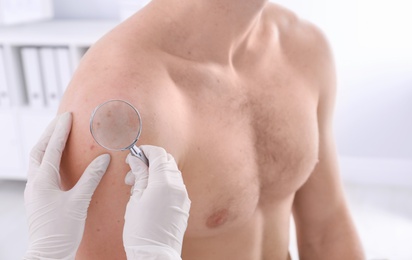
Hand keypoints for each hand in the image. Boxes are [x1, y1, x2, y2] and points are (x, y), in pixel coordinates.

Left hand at [24, 112, 110, 259]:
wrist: (48, 254)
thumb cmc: (61, 231)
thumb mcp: (79, 202)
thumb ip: (91, 178)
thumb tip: (103, 159)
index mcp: (43, 181)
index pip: (52, 149)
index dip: (61, 131)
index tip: (68, 116)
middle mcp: (34, 183)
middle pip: (38, 150)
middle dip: (49, 133)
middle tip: (61, 120)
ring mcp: (34, 191)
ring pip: (37, 160)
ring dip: (47, 145)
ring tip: (58, 135)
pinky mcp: (38, 198)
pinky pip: (40, 171)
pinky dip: (48, 159)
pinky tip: (57, 161)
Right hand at [123, 145, 190, 259]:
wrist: (155, 255)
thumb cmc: (141, 230)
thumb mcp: (135, 199)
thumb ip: (139, 176)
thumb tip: (136, 160)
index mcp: (164, 183)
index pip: (159, 154)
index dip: (145, 151)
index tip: (134, 155)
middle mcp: (178, 187)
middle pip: (167, 162)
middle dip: (150, 161)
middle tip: (133, 173)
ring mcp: (183, 196)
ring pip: (172, 173)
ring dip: (156, 173)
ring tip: (139, 186)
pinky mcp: (184, 206)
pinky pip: (175, 186)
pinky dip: (164, 183)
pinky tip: (150, 194)